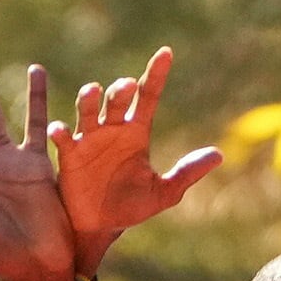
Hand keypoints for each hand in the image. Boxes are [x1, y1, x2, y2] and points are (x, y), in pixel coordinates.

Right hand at [49, 47, 220, 278]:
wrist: (102, 227)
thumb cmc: (132, 206)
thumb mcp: (164, 193)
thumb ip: (187, 173)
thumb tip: (219, 155)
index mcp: (136, 132)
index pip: (148, 96)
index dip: (156, 74)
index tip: (166, 53)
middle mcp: (112, 129)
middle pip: (117, 99)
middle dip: (120, 90)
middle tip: (126, 86)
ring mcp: (89, 139)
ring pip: (87, 110)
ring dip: (89, 99)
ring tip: (94, 92)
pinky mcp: (69, 155)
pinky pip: (63, 139)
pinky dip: (61, 132)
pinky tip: (61, 131)